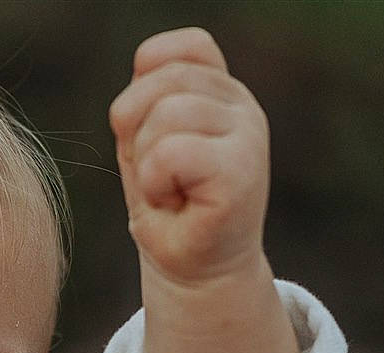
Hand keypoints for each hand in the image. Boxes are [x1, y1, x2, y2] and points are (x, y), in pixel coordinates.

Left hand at [109, 28, 271, 287]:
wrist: (196, 272)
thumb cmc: (170, 209)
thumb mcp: (146, 141)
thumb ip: (147, 98)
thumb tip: (144, 67)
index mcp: (220, 90)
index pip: (176, 49)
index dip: (142, 87)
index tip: (146, 134)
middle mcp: (241, 104)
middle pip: (162, 80)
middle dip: (136, 130)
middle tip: (155, 174)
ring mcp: (248, 134)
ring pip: (165, 115)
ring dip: (147, 162)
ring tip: (168, 189)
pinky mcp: (242, 170)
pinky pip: (171, 152)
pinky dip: (156, 181)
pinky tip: (176, 201)